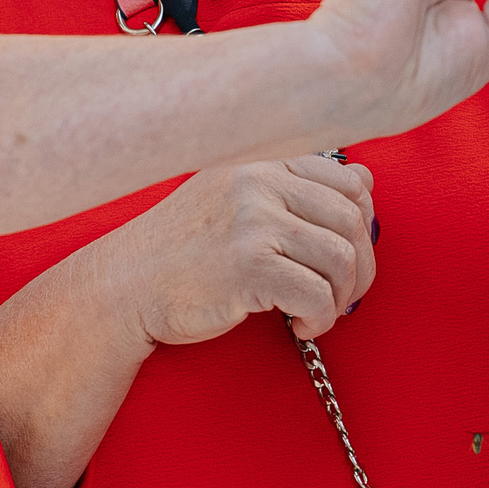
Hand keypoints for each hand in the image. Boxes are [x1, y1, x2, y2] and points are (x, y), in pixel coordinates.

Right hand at [0, 154, 376, 487]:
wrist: (122, 288)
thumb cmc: (183, 252)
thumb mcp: (232, 198)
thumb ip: (289, 187)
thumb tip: (367, 184)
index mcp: (261, 160)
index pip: (350, 180)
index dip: (362, 224)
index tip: (346, 256)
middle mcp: (259, 180)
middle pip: (353, 219)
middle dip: (360, 267)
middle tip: (344, 296)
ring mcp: (253, 220)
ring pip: (341, 258)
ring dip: (341, 296)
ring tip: (317, 313)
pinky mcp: (248, 264)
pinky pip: (318, 294)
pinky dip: (321, 319)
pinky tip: (300, 327)